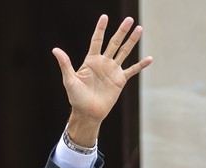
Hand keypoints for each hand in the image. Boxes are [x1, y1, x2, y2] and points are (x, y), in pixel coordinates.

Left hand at [52, 15, 152, 142]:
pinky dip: (141, 65)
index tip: (104, 17)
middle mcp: (103, 63)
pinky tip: (149, 58)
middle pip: (114, 43)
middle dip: (121, 31)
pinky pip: (132, 70)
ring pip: (124, 52)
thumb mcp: (69, 80)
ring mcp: (112, 70)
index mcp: (91, 60)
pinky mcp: (120, 80)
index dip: (100, 29)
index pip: (96, 41)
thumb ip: (65, 64)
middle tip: (129, 19)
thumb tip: (55, 49)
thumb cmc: (76, 98)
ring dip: (132, 41)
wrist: (87, 113)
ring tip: (139, 29)